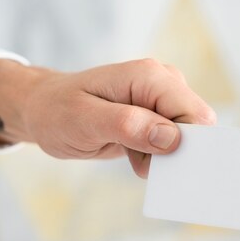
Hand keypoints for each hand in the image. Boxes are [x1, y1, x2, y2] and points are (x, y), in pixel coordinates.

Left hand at [0, 58, 215, 176]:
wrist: (43, 110)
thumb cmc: (57, 112)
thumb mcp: (84, 121)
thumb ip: (128, 126)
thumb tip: (171, 138)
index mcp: (149, 77)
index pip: (194, 114)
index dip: (187, 143)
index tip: (162, 163)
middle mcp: (162, 83)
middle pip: (196, 127)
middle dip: (175, 152)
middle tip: (140, 161)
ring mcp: (161, 100)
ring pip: (186, 138)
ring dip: (162, 157)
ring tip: (131, 155)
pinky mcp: (156, 116)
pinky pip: (173, 143)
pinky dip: (156, 157)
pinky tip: (133, 155)